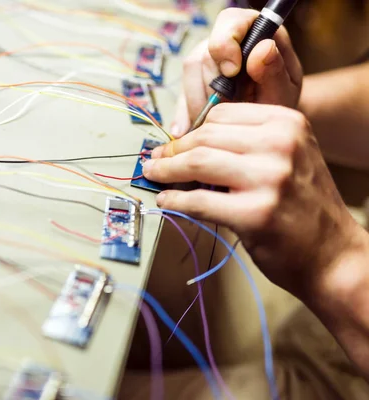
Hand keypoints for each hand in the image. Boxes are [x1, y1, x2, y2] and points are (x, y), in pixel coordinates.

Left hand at [144, 103, 361, 294]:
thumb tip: (185, 146)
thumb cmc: (303, 206)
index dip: (190, 131)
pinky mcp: (256, 214)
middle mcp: (281, 145)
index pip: (220, 114)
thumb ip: (246, 144)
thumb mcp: (287, 158)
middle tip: (155, 161)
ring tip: (153, 176)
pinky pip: (199, 201)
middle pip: (205, 136)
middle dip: (172, 150)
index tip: (174, 143)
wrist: (333, 254)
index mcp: (287, 123)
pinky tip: (166, 201)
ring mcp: (270, 179)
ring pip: (197, 163)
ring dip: (166, 171)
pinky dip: (175, 200)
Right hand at [171, 8, 303, 136]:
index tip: (233, 71)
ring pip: (190, 72)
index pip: (231, 21)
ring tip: (214, 124)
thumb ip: (275, 71)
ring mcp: (207, 60)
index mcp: (254, 31)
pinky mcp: (193, 82)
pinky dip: (184, 114)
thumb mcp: (285, 89)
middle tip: (229, 109)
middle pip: (206, 53)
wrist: (268, 124)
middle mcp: (227, 42)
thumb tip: (262, 48)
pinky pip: (181, 93)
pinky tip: (186, 131)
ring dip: (199, 102)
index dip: (226, 43)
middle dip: (214, 86)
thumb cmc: (280, 101)